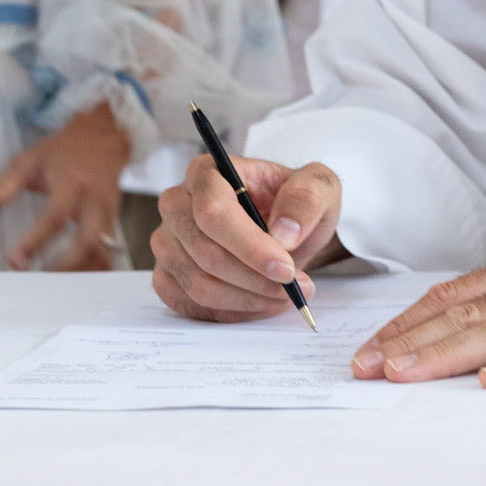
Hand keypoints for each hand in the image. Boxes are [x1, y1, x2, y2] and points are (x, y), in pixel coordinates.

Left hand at [0, 100, 130, 270]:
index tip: (14, 262)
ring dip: (82, 271)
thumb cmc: (63, 150)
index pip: (54, 217)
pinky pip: (109, 249)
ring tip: (58, 289)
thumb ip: (2, 187)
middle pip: (88, 240)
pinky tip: (78, 281)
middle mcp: (93, 200)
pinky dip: (96, 267)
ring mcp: (109, 211)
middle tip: (41, 282)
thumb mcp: (28, 161)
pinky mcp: (114, 219)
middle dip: (66, 265)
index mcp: (71, 184)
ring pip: (103, 249)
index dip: (35, 242)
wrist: (104, 134)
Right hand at [152, 152, 342, 320]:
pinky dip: (229, 312)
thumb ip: (306, 199)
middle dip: (254, 278)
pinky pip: (189, 305)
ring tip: (283, 295)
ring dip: (247, 299)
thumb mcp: (319, 188)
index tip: (285, 268)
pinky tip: (258, 303)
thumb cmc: (294, 204)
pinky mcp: (167, 274)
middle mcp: (177, 204)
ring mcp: (167, 242)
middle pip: (205, 253)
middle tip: (295, 287)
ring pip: (198, 284)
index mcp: (206, 172)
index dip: (249, 246)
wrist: (284, 229)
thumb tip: (284, 233)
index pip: (213, 212)